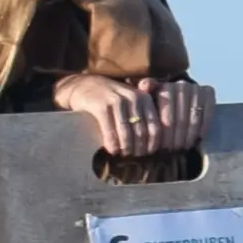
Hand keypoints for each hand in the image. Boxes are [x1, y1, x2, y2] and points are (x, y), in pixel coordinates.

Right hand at [59, 73, 213, 155]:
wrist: (84, 85)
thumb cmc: (112, 98)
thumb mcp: (131, 102)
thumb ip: (144, 116)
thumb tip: (158, 145)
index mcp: (144, 98)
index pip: (155, 127)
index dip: (153, 144)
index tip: (148, 154)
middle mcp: (133, 97)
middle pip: (142, 132)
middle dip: (139, 148)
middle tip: (134, 157)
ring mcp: (116, 100)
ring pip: (127, 133)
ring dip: (126, 148)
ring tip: (123, 154)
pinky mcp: (100, 106)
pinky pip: (110, 130)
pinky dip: (112, 143)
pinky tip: (112, 150)